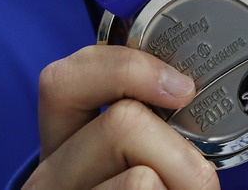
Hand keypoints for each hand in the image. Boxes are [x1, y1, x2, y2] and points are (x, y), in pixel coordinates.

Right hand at [25, 45, 219, 188]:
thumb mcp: (139, 159)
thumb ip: (149, 126)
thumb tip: (187, 87)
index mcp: (63, 145)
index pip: (66, 81)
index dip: (130, 70)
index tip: (184, 90)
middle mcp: (47, 180)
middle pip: (122, 124)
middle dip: (182, 153)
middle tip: (200, 185)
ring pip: (140, 178)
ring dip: (185, 187)